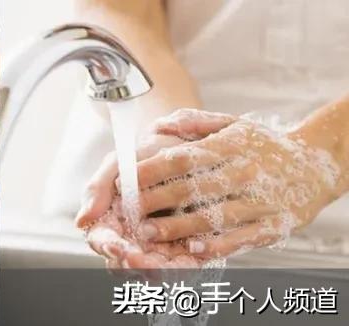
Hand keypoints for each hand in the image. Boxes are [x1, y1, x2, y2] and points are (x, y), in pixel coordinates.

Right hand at [76, 133, 189, 270]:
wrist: (184, 143)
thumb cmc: (144, 154)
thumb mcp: (118, 164)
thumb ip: (97, 190)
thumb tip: (81, 222)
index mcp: (108, 221)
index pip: (103, 241)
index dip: (109, 247)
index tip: (117, 246)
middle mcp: (130, 238)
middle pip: (126, 263)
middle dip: (135, 264)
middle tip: (143, 262)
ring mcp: (156, 245)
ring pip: (152, 270)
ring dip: (158, 271)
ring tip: (166, 267)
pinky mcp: (185, 247)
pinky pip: (183, 265)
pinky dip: (184, 267)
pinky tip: (188, 262)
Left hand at [133, 109, 336, 259]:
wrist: (318, 165)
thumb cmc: (264, 146)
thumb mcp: (234, 124)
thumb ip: (196, 122)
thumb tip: (160, 124)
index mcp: (232, 146)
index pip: (184, 158)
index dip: (151, 170)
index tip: (125, 180)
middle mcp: (247, 171)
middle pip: (195, 188)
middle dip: (157, 200)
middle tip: (129, 211)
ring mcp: (263, 199)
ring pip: (215, 215)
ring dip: (180, 226)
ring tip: (149, 232)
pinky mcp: (276, 223)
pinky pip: (244, 236)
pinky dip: (219, 243)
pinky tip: (194, 247)